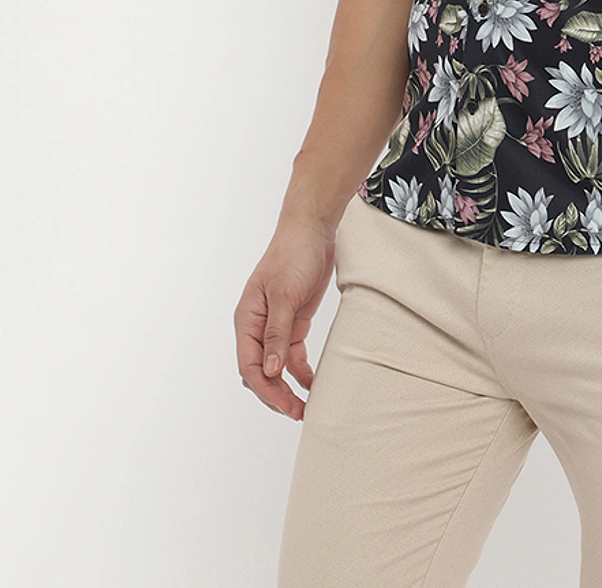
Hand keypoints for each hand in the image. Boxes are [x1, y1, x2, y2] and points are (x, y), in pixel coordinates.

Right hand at [233, 213, 337, 419]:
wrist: (312, 229)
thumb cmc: (293, 255)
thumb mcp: (285, 295)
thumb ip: (277, 333)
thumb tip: (270, 371)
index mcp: (247, 320)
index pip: (250, 365)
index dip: (265, 390)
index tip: (285, 406)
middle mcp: (258, 326)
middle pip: (261, 371)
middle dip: (276, 394)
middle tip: (299, 413)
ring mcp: (276, 324)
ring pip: (277, 367)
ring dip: (288, 387)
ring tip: (305, 406)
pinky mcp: (294, 320)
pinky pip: (293, 353)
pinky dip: (301, 370)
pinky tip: (312, 382)